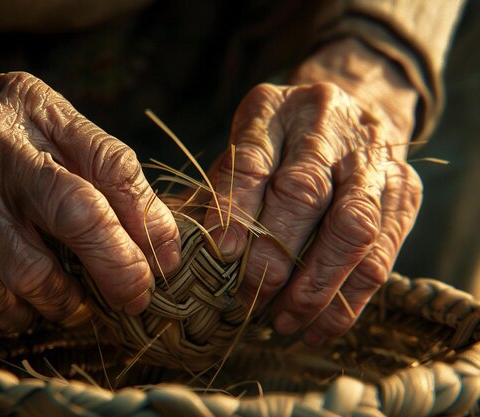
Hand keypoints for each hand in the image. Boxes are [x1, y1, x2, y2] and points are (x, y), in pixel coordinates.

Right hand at [0, 68, 180, 329]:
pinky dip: (20, 312)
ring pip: (31, 268)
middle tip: (138, 295)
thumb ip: (88, 158)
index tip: (168, 256)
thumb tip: (147, 224)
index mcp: (39, 111)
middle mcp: (0, 148)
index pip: (112, 165)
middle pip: (78, 214)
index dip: (150, 219)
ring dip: (67, 300)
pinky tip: (31, 309)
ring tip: (80, 307)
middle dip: (120, 266)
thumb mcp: (36, 116)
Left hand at [205, 39, 421, 344]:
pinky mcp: (405, 192)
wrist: (351, 110)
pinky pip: (382, 254)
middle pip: (305, 191)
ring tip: (285, 322)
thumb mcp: (243, 147)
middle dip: (275, 254)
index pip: (253, 159)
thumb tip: (196, 248)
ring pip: (352, 226)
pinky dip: (349, 299)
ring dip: (316, 285)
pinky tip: (320, 328)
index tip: (220, 253)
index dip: (236, 207)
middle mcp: (327, 125)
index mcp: (275, 109)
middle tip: (250, 297)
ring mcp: (373, 158)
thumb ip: (223, 187)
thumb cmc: (281, 140)